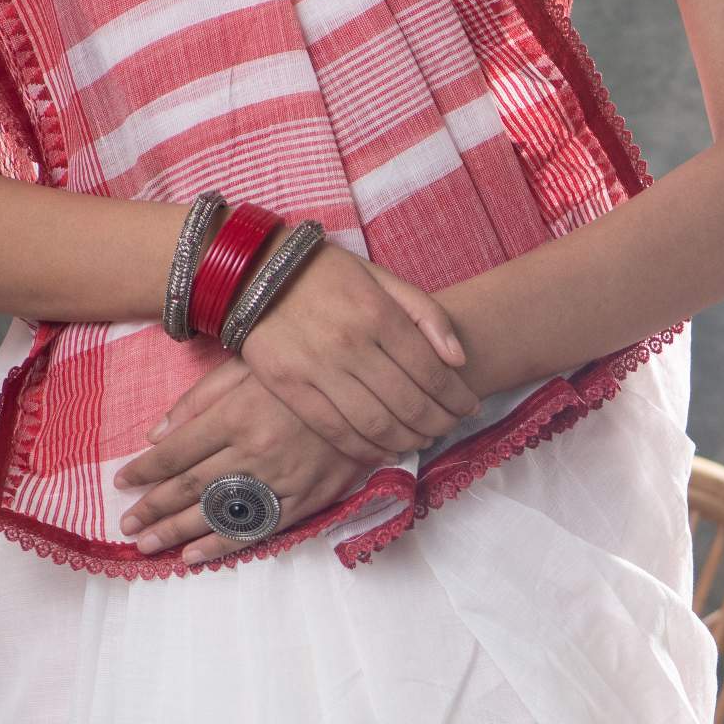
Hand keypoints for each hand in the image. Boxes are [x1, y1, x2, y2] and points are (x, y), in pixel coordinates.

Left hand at [115, 365, 375, 555]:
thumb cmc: (304, 369)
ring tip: (145, 545)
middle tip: (126, 526)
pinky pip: (259, 528)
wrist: (376, 384)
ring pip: (219, 512)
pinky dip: (223, 545)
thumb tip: (156, 433)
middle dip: (153, 508)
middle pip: (192, 486)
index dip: (145, 470)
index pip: (177, 451)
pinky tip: (192, 555)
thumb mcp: (249, 365)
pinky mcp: (308, 497)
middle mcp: (256, 450)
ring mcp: (283, 478)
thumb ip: (200, 398)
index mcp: (237, 414)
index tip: (122, 483)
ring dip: (177, 531)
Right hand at [219, 243, 468, 462]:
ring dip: (406, 441)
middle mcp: (351, 345)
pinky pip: (334, 430)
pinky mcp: (290, 387)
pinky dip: (365, 449)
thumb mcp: (381, 277)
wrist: (255, 272)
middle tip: (449, 429)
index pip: (431, 370)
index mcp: (378, 314)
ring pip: (375, 423)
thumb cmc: (326, 274)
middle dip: (438, 423)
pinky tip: (384, 451)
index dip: (456, 397)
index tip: (468, 406)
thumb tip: (459, 358)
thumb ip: (425, 313)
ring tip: (421, 441)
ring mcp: (318, 369)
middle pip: (408, 403)